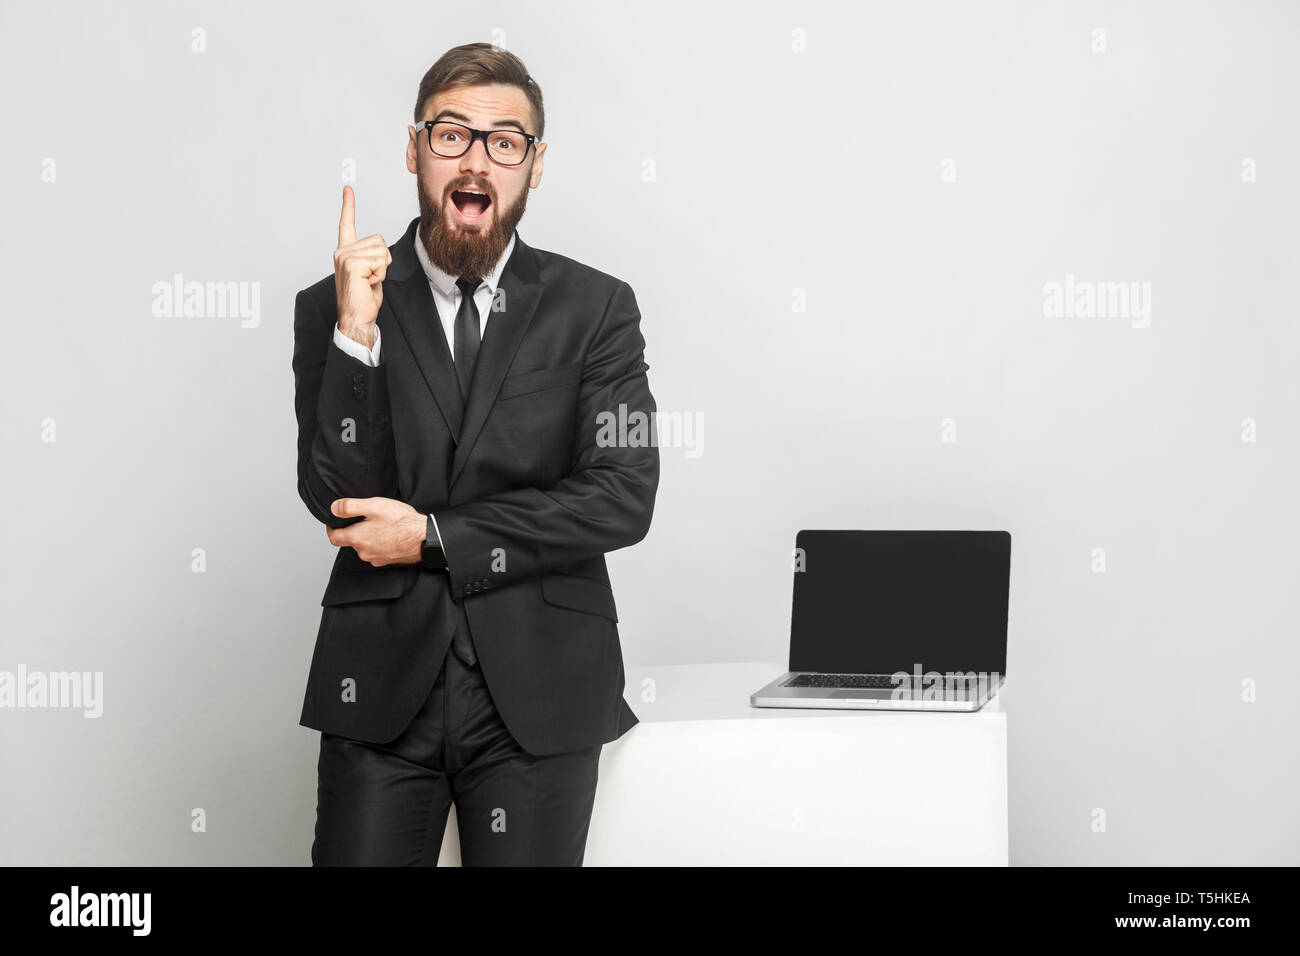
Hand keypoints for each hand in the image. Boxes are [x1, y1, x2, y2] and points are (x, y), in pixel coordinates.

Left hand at [326, 497, 425, 565]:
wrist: (424, 538)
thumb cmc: (402, 522)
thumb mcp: (375, 506)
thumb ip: (351, 507)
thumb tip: (334, 508)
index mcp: (358, 538)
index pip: (334, 538)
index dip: (331, 529)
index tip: (334, 522)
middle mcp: (364, 552)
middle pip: (350, 541)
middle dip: (354, 530)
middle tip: (365, 519)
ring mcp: (375, 558)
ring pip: (364, 546)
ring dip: (368, 537)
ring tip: (380, 525)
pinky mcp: (386, 561)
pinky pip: (376, 551)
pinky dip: (379, 543)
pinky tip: (389, 534)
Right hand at [332, 185, 391, 342]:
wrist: (356, 319)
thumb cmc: (363, 299)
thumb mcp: (371, 274)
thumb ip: (374, 259)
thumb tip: (382, 253)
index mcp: (346, 252)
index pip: (347, 224)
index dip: (348, 206)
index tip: (348, 189)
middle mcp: (342, 251)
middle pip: (379, 241)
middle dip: (383, 261)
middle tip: (371, 278)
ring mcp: (345, 257)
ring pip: (381, 251)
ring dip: (382, 269)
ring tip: (369, 281)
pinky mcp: (351, 264)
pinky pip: (380, 261)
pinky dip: (379, 274)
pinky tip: (368, 283)